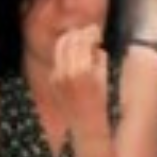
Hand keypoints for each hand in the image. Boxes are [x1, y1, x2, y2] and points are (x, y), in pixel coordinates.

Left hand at [51, 23, 109, 137]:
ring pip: (60, 48)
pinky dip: (66, 54)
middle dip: (79, 34)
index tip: (97, 31)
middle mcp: (66, 72)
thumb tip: (95, 44)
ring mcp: (57, 76)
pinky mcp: (53, 80)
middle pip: (68, 40)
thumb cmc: (100, 102)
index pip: (82, 40)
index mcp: (82, 70)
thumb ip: (99, 57)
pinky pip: (58, 59)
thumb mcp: (103, 77)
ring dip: (71, 41)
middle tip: (89, 34)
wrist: (86, 125)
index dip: (90, 32)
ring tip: (82, 43)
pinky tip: (76, 56)